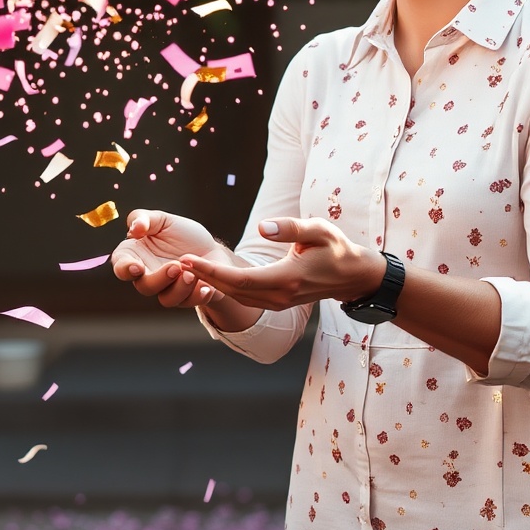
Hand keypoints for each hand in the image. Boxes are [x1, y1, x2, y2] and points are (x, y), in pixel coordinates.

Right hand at [110, 210, 227, 307]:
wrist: (210, 248)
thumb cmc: (181, 234)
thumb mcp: (163, 220)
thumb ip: (144, 219)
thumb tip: (135, 229)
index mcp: (136, 256)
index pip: (121, 266)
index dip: (125, 269)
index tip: (137, 267)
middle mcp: (148, 276)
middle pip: (144, 286)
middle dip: (159, 279)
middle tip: (175, 266)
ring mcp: (167, 290)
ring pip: (166, 299)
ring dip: (179, 289)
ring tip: (192, 275)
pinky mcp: (186, 298)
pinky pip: (189, 302)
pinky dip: (197, 296)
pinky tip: (206, 287)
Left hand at [178, 217, 381, 311]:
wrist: (352, 275)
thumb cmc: (335, 248)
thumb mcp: (318, 230)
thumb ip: (290, 228)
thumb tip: (262, 226)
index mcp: (287, 279)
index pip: (241, 279)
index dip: (212, 270)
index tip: (189, 258)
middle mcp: (279, 297)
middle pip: (233, 291)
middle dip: (204, 276)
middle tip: (178, 261)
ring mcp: (277, 303)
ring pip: (236, 297)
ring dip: (211, 283)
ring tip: (188, 266)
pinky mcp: (276, 303)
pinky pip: (244, 298)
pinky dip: (224, 288)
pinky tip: (208, 276)